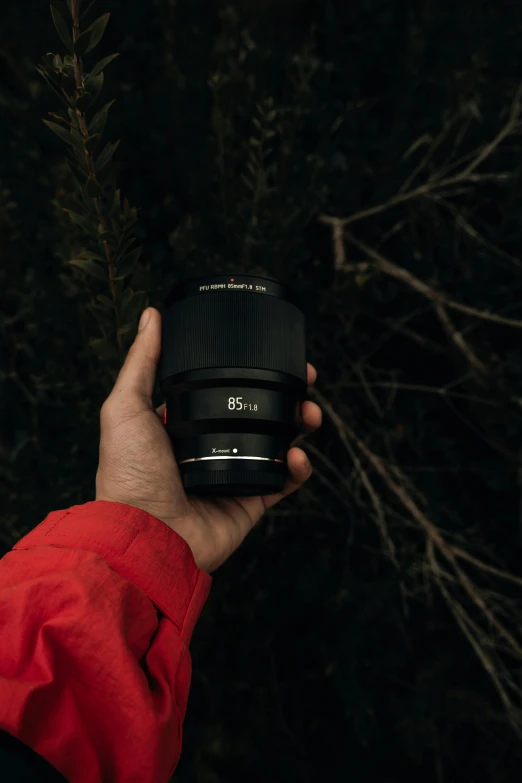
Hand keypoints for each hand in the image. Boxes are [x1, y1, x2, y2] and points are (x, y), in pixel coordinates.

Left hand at [95, 307, 321, 572]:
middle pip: (259, 412)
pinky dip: (298, 468)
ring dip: (300, 424)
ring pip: (278, 442)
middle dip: (286, 394)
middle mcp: (211, 446)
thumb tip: (151, 314)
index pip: (224, 389)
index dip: (250, 371)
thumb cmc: (128, 474)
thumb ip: (143, 362)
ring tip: (309, 413)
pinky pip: (284, 481)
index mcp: (183, 423)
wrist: (146, 535)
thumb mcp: (125, 407)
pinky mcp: (250, 502)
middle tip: (305, 378)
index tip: (273, 354)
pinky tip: (297, 455)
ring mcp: (233, 474)